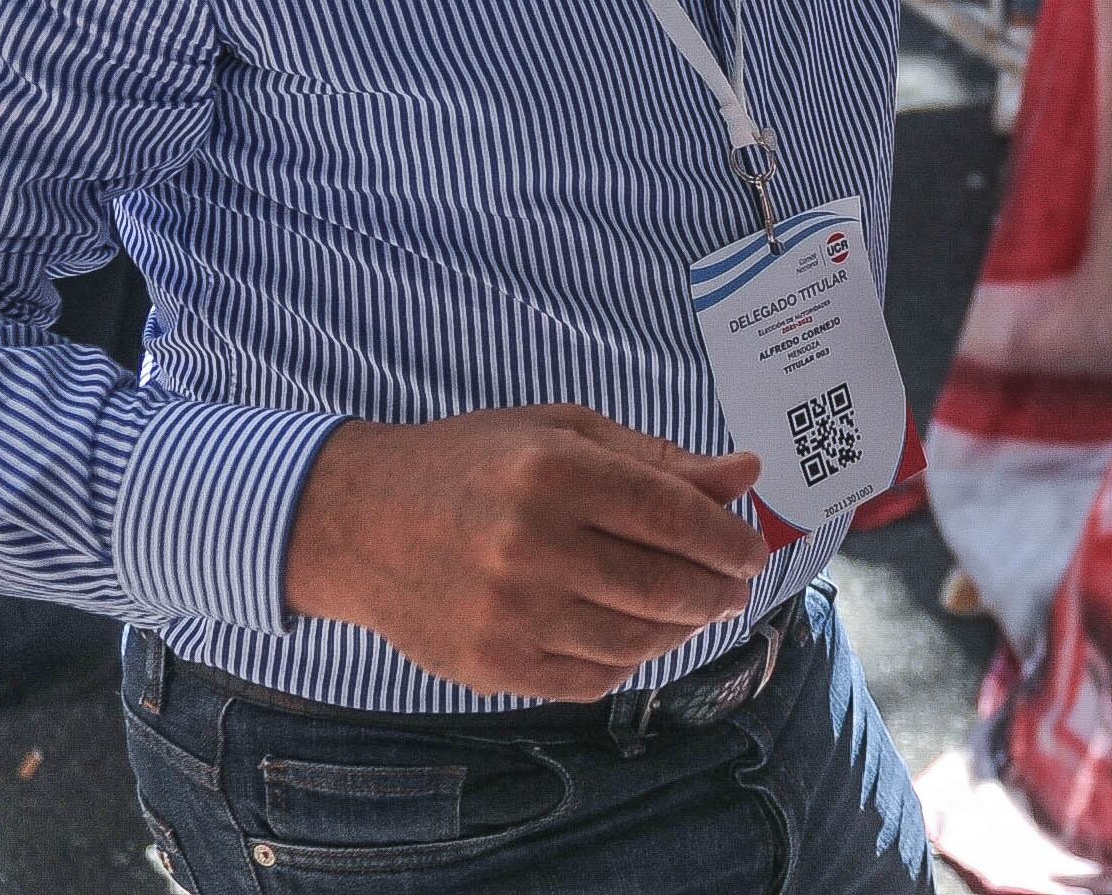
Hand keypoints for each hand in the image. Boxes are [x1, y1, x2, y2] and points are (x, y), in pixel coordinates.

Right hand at [282, 406, 769, 701]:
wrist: (359, 522)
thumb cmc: (472, 464)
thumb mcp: (561, 434)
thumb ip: (657, 459)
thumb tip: (746, 474)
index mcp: (550, 472)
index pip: (670, 514)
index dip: (726, 538)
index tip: (753, 550)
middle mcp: (529, 545)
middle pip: (661, 585)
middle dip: (716, 590)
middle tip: (734, 587)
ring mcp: (508, 614)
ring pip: (634, 640)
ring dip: (680, 628)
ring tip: (692, 609)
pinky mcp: (491, 667)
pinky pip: (590, 678)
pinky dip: (629, 659)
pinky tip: (636, 634)